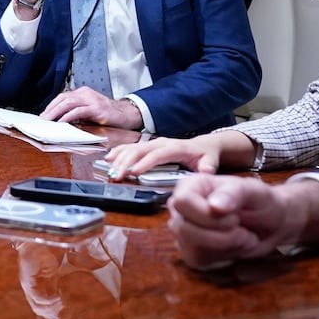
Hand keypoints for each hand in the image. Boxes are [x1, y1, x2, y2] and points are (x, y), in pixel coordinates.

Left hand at [40, 87, 142, 128]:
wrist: (125, 114)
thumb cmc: (107, 114)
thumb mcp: (88, 110)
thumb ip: (76, 112)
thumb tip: (59, 119)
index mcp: (83, 93)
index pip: (62, 96)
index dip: (51, 105)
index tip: (44, 114)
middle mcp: (86, 94)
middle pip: (63, 98)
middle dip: (51, 109)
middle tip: (43, 119)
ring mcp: (91, 100)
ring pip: (68, 103)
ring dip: (56, 112)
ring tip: (49, 120)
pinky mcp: (96, 108)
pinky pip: (79, 111)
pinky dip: (68, 116)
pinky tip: (62, 121)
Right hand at [105, 130, 256, 178]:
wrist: (203, 146)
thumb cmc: (205, 155)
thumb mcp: (210, 161)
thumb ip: (208, 166)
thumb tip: (206, 171)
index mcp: (175, 147)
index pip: (157, 154)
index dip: (145, 163)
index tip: (134, 172)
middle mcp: (161, 142)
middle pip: (139, 150)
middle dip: (126, 162)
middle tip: (117, 175)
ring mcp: (152, 143)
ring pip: (132, 148)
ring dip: (119, 157)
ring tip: (109, 168)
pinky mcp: (147, 146)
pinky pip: (129, 147)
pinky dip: (118, 152)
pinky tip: (108, 159)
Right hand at [166, 175, 318, 269]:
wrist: (278, 221)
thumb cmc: (266, 202)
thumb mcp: (255, 193)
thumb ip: (235, 196)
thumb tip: (216, 205)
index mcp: (192, 186)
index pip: (181, 204)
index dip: (208, 217)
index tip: (234, 217)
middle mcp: (183, 208)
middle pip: (184, 230)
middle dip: (221, 237)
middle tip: (245, 232)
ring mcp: (187, 231)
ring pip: (191, 248)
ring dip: (224, 249)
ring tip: (245, 238)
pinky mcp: (197, 251)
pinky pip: (199, 263)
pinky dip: (222, 260)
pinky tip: (238, 249)